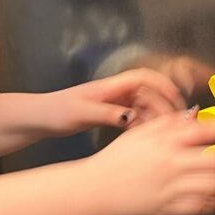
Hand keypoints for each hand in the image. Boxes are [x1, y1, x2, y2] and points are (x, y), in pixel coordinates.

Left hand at [46, 68, 187, 133]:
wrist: (39, 118)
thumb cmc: (55, 111)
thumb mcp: (81, 113)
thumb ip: (108, 113)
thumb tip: (133, 116)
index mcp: (109, 86)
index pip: (143, 77)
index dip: (162, 84)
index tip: (175, 97)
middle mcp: (115, 92)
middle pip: (150, 93)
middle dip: (165, 105)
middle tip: (175, 122)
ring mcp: (115, 103)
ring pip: (145, 106)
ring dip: (156, 117)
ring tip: (164, 133)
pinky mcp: (112, 114)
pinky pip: (136, 117)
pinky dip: (145, 125)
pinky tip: (147, 137)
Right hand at [90, 111, 214, 214]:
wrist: (97, 190)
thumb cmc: (117, 159)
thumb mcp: (140, 133)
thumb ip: (167, 124)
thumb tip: (193, 116)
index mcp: (165, 141)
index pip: (203, 129)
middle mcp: (173, 163)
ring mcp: (173, 188)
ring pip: (213, 185)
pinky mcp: (170, 208)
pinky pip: (200, 206)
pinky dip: (214, 201)